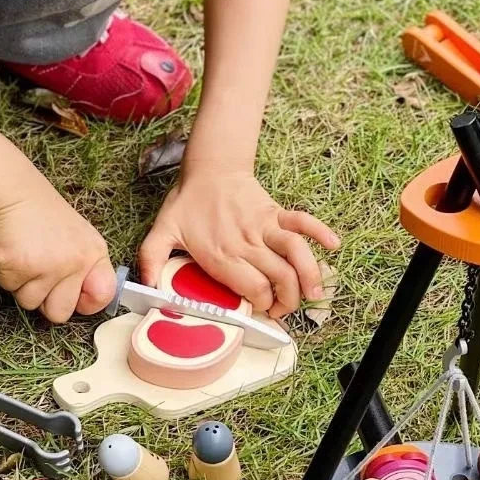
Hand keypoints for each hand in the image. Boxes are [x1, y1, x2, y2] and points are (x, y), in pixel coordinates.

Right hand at [0, 187, 115, 322]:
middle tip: (39, 275)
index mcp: (94, 254)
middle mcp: (75, 262)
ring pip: (30, 303)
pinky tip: (12, 251)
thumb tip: (85, 302)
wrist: (14, 190)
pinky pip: (9, 287)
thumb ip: (86, 268)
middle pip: (60, 313)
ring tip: (25, 257)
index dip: (84, 301)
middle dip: (46, 301)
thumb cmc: (43, 214)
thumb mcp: (79, 237)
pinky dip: (5, 274)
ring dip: (22, 286)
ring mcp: (47, 266)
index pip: (103, 296)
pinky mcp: (18, 266)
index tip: (72, 293)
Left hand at [139, 167, 339, 317]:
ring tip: (314, 295)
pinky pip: (302, 220)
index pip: (252, 288)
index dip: (261, 305)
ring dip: (309, 276)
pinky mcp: (276, 212)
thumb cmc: (187, 204)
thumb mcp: (160, 232)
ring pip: (295, 253)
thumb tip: (145, 289)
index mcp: (221, 253)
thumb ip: (151, 261)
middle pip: (278, 278)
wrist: (209, 167)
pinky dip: (320, 231)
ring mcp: (264, 226)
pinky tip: (333, 246)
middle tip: (283, 312)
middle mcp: (246, 242)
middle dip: (287, 301)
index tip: (261, 312)